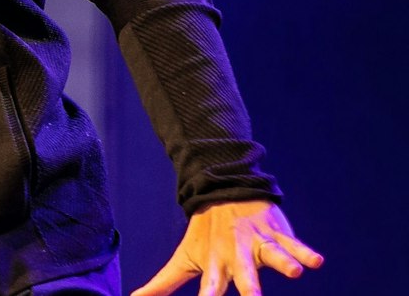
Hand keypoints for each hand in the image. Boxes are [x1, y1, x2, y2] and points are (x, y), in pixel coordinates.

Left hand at [130, 200, 322, 295]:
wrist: (223, 192)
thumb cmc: (205, 235)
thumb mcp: (184, 258)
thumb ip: (163, 282)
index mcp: (215, 265)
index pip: (211, 289)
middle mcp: (237, 255)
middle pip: (245, 275)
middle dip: (251, 289)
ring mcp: (258, 242)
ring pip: (273, 254)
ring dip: (284, 263)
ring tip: (295, 272)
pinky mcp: (277, 232)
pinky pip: (293, 243)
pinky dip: (305, 252)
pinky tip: (316, 261)